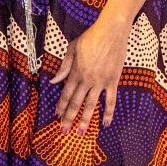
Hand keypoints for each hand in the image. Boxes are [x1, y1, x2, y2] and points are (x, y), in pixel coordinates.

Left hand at [51, 15, 129, 132]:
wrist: (111, 32)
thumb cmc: (90, 37)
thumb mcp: (72, 49)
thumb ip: (64, 66)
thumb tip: (53, 80)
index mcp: (75, 72)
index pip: (66, 93)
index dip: (61, 106)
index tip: (57, 116)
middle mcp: (87, 80)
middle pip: (76, 103)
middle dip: (69, 118)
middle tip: (64, 131)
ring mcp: (101, 82)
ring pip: (91, 105)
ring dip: (85, 120)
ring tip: (80, 133)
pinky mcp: (113, 81)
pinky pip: (111, 100)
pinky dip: (108, 113)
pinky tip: (106, 124)